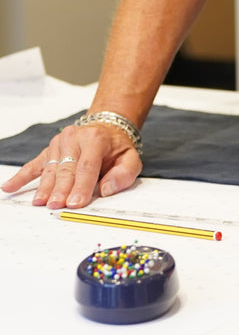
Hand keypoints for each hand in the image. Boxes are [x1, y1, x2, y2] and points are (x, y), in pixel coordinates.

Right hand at [1, 123, 142, 209]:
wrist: (106, 128)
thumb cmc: (116, 148)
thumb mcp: (130, 158)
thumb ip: (124, 173)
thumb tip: (107, 189)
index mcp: (96, 140)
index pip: (87, 165)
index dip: (81, 185)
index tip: (76, 203)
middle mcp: (75, 138)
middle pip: (67, 168)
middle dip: (61, 189)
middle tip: (56, 206)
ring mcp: (59, 144)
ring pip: (51, 169)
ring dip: (45, 187)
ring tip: (40, 202)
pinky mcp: (48, 150)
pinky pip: (33, 165)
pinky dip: (21, 177)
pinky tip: (9, 187)